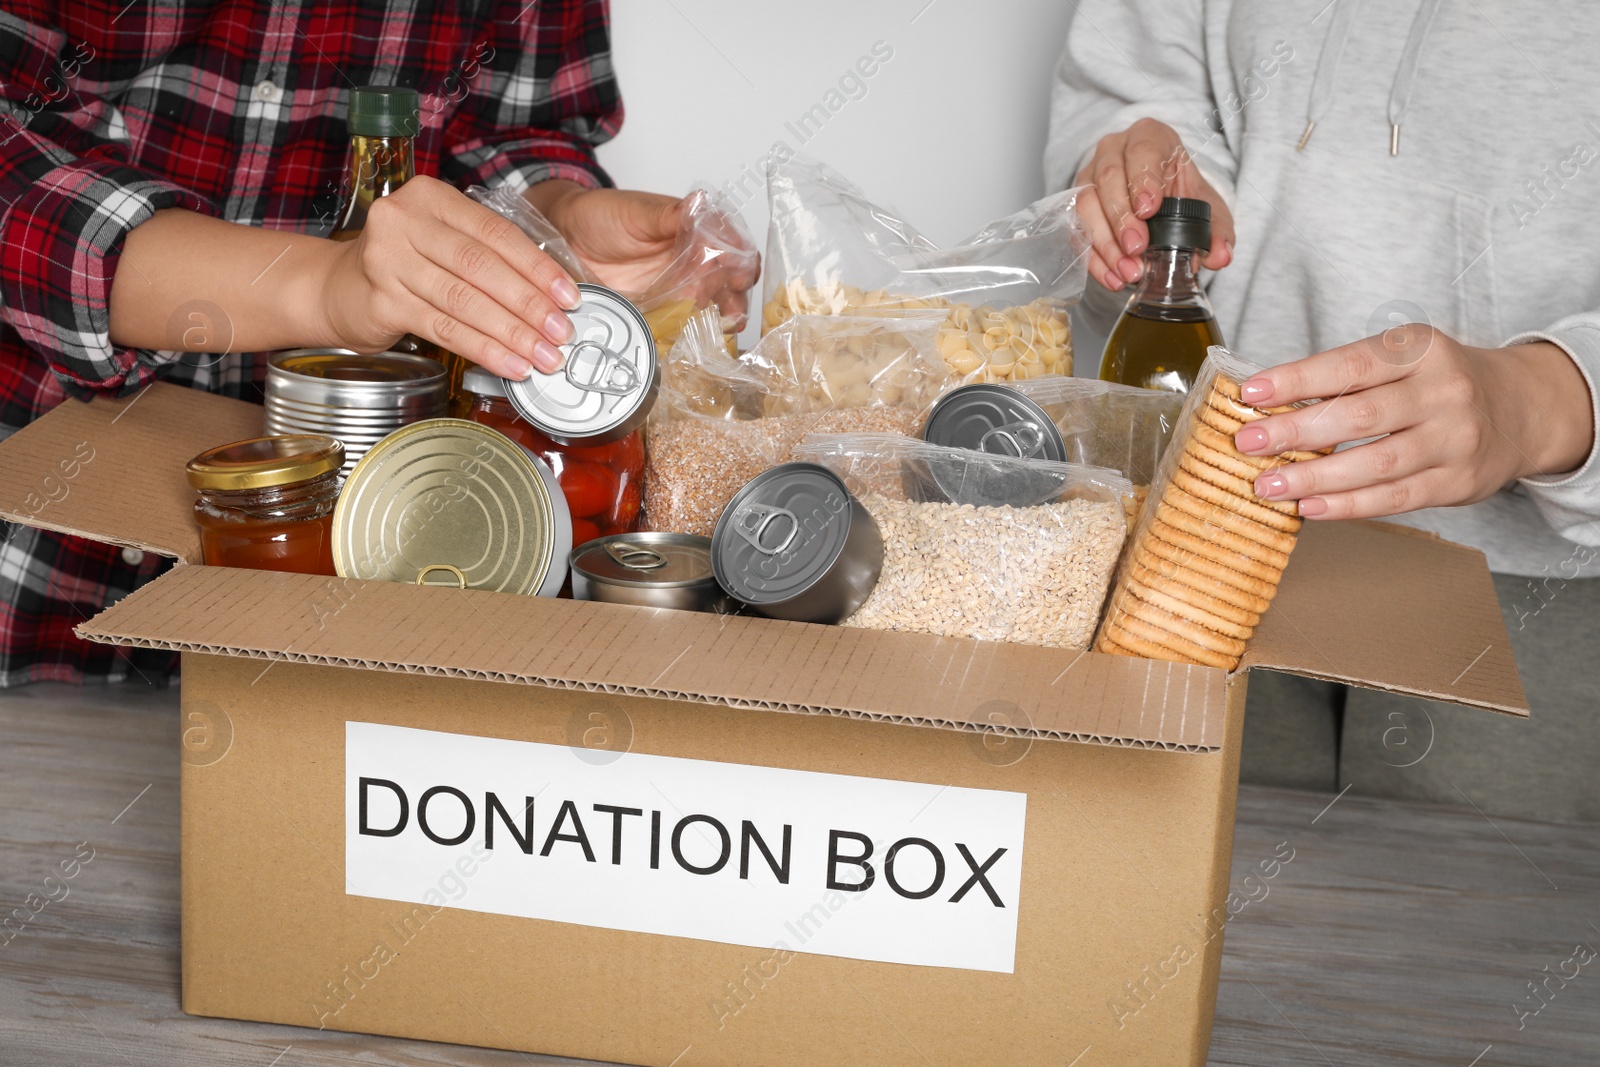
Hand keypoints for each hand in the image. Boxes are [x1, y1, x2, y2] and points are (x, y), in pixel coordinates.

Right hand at [316, 175, 580, 378]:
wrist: (339, 287)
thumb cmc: (405, 262)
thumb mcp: (443, 239)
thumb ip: (488, 252)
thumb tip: (554, 290)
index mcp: (431, 197)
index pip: (496, 232)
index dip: (537, 267)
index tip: (568, 296)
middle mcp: (404, 222)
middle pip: (481, 267)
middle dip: (529, 304)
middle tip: (561, 332)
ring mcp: (388, 261)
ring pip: (464, 301)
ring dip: (511, 333)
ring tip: (543, 355)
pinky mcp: (382, 301)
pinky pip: (444, 329)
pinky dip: (484, 349)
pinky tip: (510, 364)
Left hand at [531, 181, 760, 329]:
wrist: (567, 238)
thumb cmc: (602, 216)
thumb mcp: (636, 212)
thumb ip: (670, 216)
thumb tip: (699, 204)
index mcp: (695, 229)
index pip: (731, 244)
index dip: (741, 260)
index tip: (740, 272)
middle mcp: (692, 259)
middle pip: (729, 280)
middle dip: (736, 295)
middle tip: (732, 307)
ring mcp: (678, 286)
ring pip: (712, 304)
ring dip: (723, 316)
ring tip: (725, 325)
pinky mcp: (660, 309)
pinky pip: (683, 323)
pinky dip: (694, 333)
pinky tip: (700, 340)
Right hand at [1073, 118, 1234, 291]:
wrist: (1157, 198)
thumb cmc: (1179, 194)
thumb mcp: (1206, 207)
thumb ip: (1218, 230)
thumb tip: (1220, 256)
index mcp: (1151, 138)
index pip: (1143, 151)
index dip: (1143, 179)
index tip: (1149, 210)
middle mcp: (1114, 150)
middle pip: (1109, 177)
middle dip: (1121, 217)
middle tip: (1136, 248)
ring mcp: (1089, 175)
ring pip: (1086, 203)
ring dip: (1105, 242)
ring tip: (1128, 270)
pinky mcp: (1076, 204)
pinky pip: (1075, 229)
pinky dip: (1093, 258)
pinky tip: (1112, 277)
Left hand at [1232, 326, 1595, 519]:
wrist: (1522, 408)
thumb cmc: (1438, 381)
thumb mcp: (1404, 358)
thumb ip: (1346, 378)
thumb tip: (1266, 403)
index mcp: (1421, 350)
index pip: (1351, 366)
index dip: (1297, 380)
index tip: (1250, 393)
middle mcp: (1443, 392)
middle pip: (1360, 416)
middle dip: (1296, 432)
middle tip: (1247, 444)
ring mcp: (1454, 439)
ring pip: (1375, 463)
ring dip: (1314, 478)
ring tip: (1267, 486)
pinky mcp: (1457, 482)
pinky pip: (1394, 498)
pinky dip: (1347, 506)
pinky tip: (1309, 507)